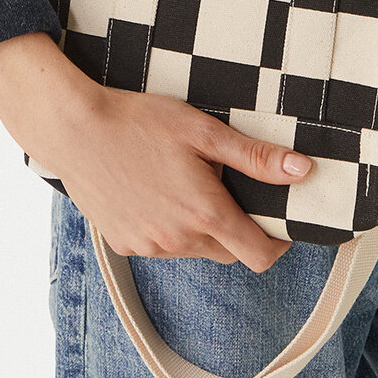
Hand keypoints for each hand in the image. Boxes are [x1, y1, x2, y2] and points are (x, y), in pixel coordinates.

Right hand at [0, 32, 311, 269]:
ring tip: (183, 180)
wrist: (75, 130)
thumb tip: (302, 171)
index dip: (278, 243)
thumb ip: (255, 157)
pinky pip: (161, 245)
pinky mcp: (124, 244)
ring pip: (193, 249)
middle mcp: (178, 242)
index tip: (280, 223)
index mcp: (206, 214)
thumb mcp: (204, 131)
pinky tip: (154, 190)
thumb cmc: (139, 122)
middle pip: (228, 252)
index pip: (259, 256)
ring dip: (200, 226)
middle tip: (227, 186)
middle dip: (237, 228)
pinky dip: (168, 226)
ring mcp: (149, 247)